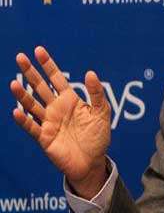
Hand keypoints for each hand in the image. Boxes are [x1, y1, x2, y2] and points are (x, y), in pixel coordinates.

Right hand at [9, 46, 110, 198]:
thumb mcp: (102, 112)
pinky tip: (17, 111)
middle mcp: (56, 108)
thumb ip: (97, 93)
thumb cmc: (97, 137)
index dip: (48, 65)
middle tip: (20, 57)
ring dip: (22, 95)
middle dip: (30, 72)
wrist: (93, 162)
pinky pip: (32, 127)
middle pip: (40, 87)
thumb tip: (90, 73)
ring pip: (32, 105)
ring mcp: (48, 122)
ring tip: (13, 83)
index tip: (38, 50)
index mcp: (70, 100)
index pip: (56, 78)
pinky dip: (24, 120)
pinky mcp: (44, 138)